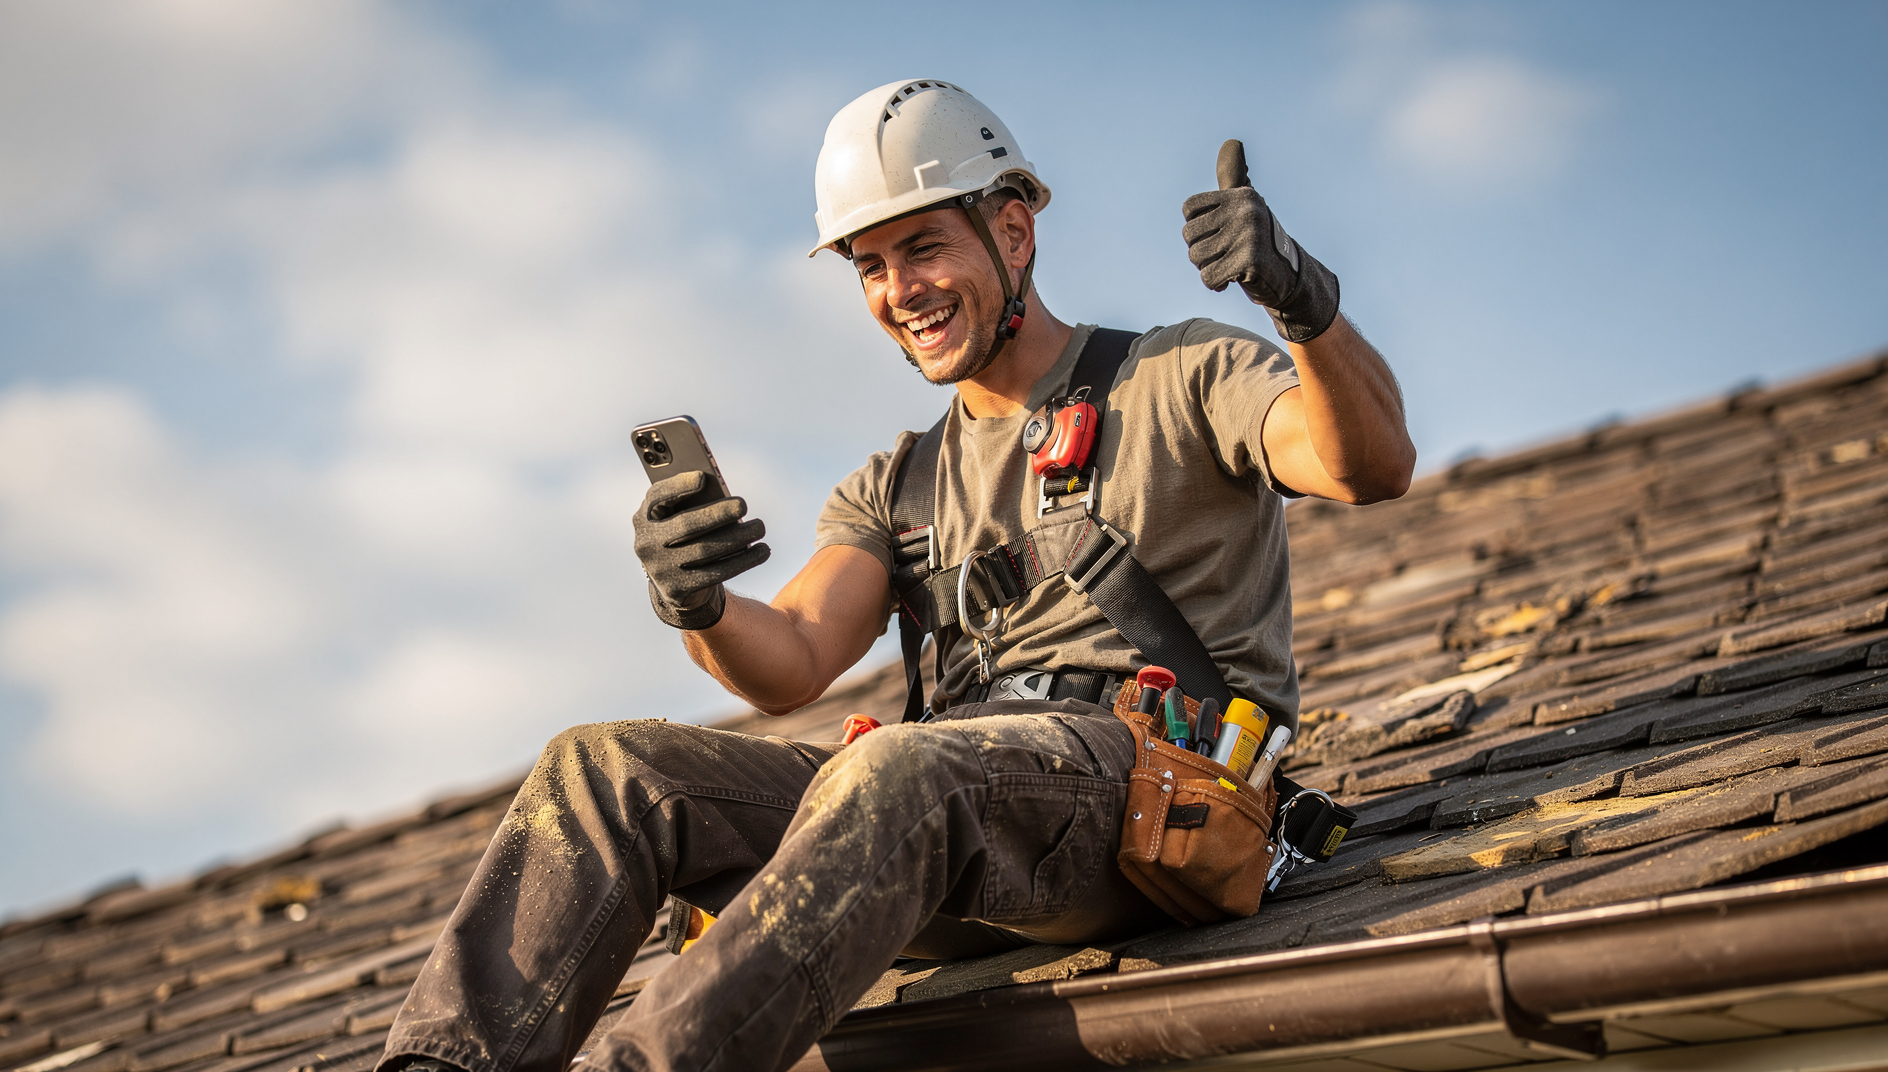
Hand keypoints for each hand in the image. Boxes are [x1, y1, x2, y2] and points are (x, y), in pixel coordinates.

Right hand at [633, 470, 769, 629]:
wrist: (673, 581)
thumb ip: (692, 503)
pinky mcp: (676, 589)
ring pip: (704, 551)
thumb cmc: (683, 536)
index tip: (702, 477)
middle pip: (685, 525)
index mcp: (645, 516)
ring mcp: (659, 569)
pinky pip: (714, 574)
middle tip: (743, 504)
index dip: (678, 486)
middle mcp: (646, 543)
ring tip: (759, 527)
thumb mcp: (679, 517)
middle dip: (716, 513)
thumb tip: (722, 497)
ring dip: (737, 538)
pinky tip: (761, 551)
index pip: (657, 496)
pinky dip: (741, 561)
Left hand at [1181, 140, 1339, 342]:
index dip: (1197, 228)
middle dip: (1201, 251)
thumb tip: (1232, 142)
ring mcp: (1248, 235)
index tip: (1216, 234)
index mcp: (1240, 195)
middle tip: (1224, 254)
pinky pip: (1209, 277)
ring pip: (1196, 257)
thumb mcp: (1244, 205)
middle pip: (1189, 235)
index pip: (1189, 209)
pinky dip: (1215, 283)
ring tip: (1229, 265)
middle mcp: (1245, 210)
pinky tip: (1231, 280)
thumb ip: (1233, 176)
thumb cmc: (1258, 240)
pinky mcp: (1250, 260)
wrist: (1287, 276)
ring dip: (1208, 268)